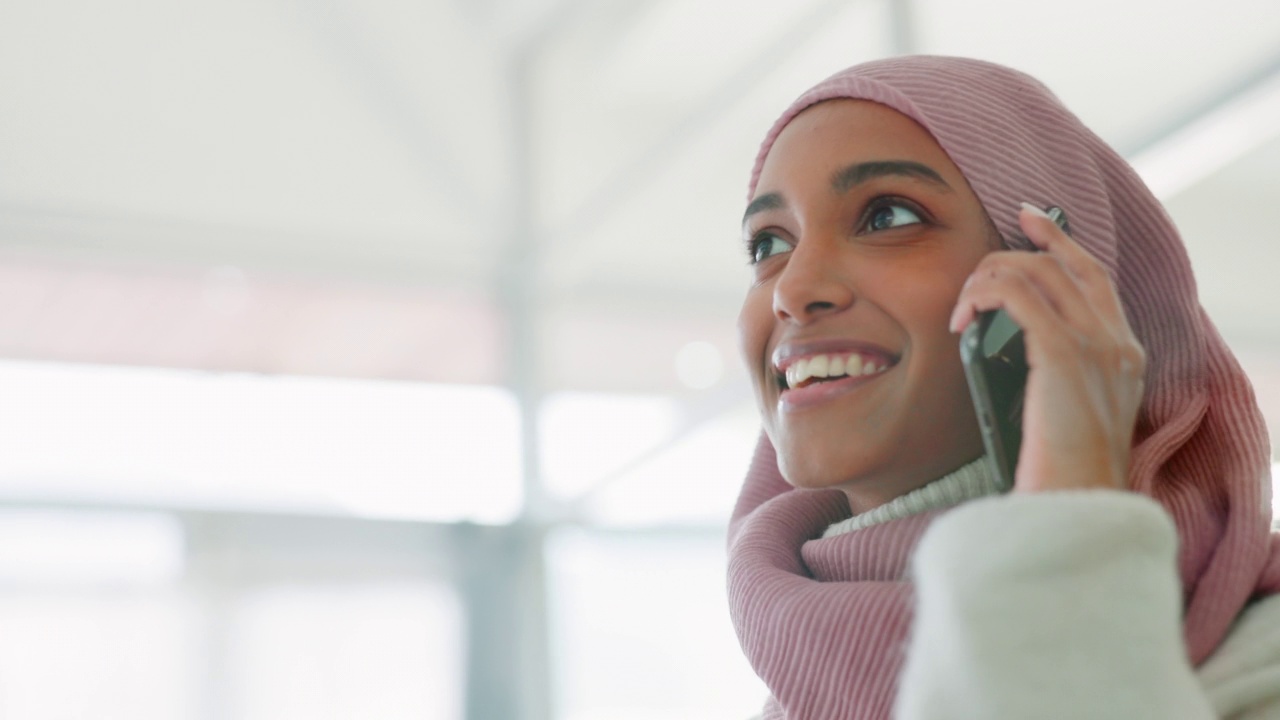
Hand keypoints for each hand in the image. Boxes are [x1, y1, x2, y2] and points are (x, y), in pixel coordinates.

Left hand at [949, 203, 1145, 492]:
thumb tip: (1010, 348)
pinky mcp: (1064, 355)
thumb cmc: (1062, 474)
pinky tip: (963, 317)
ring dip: (988, 277)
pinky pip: (1019, 295)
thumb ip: (1056, 376)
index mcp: (1125, 354)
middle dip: (1018, 248)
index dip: (1062, 241)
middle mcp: (1117, 342)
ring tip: (962, 307)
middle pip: (1066, 263)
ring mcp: (1096, 345)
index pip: (1095, 276)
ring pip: (1037, 272)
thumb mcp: (1068, 415)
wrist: (1077, 507)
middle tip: (980, 257)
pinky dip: (984, 294)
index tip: (1031, 219)